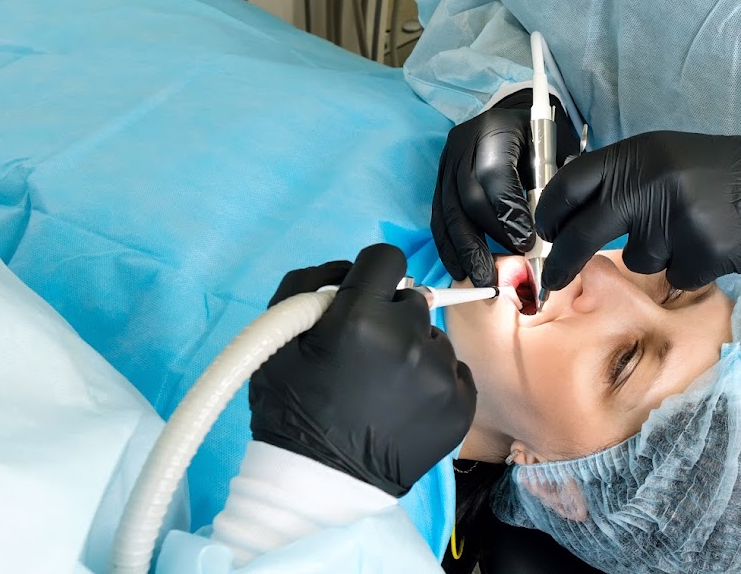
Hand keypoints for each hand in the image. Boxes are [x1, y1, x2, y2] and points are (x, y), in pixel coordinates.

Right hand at [250, 244, 476, 496]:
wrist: (318, 482)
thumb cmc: (291, 407)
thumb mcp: (279, 334)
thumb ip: (308, 284)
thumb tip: (347, 271)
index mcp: (361, 317)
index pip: (386, 258)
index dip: (369, 274)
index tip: (360, 297)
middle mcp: (408, 339)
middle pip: (410, 299)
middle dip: (388, 316)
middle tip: (364, 353)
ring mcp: (440, 374)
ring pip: (432, 338)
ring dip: (412, 350)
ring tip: (383, 386)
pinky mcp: (461, 405)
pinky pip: (454, 371)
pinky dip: (432, 381)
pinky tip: (405, 404)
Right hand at [433, 91, 579, 286]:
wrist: (513, 122)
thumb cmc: (540, 139)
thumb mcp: (555, 148)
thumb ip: (557, 180)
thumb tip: (557, 224)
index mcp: (495, 129)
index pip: (494, 174)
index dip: (507, 212)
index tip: (526, 243)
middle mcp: (463, 144)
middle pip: (467, 197)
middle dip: (486, 238)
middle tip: (504, 270)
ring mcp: (446, 163)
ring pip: (449, 212)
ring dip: (465, 250)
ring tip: (481, 278)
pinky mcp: (439, 182)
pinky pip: (439, 218)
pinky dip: (449, 247)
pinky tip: (461, 268)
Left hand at [536, 128, 740, 290]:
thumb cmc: (716, 173)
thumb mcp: (661, 159)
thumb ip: (619, 181)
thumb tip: (567, 217)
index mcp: (635, 154)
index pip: (570, 184)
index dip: (549, 214)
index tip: (544, 234)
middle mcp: (650, 183)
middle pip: (584, 232)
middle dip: (563, 261)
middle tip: (551, 281)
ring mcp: (677, 217)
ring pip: (636, 259)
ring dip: (655, 254)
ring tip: (689, 228)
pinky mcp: (703, 250)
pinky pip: (673, 275)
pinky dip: (687, 267)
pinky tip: (710, 243)